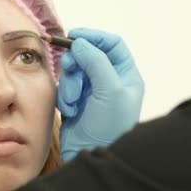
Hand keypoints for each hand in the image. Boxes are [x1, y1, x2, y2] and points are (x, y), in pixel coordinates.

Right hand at [57, 28, 143, 162]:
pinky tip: (69, 110)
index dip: (94, 37)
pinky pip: (64, 88)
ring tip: (73, 101)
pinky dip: (64, 97)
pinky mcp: (75, 102)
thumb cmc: (109, 126)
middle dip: (76, 61)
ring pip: (73, 71)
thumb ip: (96, 61)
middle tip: (68, 67)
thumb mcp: (109, 90)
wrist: (92, 154)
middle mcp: (109, 81)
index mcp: (125, 76)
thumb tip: (80, 42)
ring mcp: (91, 92)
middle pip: (88, 55)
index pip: (112, 45)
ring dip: (69, 83)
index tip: (74, 35)